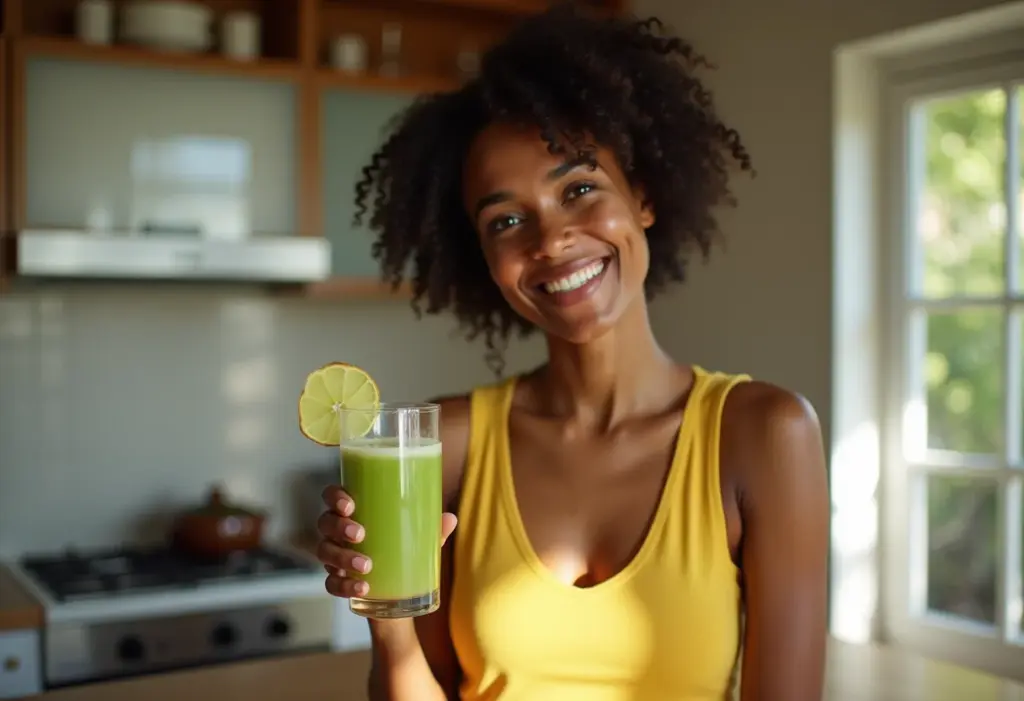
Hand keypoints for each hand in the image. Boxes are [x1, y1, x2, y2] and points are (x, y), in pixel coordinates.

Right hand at [316, 485, 457, 598]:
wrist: (399, 596)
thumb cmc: (403, 551)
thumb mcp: (419, 539)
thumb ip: (432, 529)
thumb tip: (450, 518)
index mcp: (354, 512)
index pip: (332, 496)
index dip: (335, 497)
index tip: (350, 505)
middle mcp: (337, 532)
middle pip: (325, 522)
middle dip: (339, 527)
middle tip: (360, 534)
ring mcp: (334, 557)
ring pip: (324, 552)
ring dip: (343, 557)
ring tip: (367, 566)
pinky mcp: (338, 582)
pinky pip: (331, 583)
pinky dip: (344, 585)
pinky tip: (362, 588)